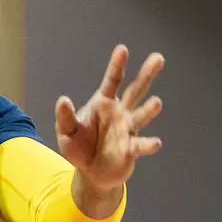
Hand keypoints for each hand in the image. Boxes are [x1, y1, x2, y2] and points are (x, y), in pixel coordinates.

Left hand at [56, 45, 163, 194]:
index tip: (122, 49)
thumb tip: (62, 100)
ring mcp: (127, 130)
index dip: (117, 65)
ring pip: (140, 116)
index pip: (112, 80)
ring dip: (148, 110)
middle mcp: (120, 112)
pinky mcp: (131, 150)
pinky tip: (155, 143)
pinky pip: (140, 146)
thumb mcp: (66, 131)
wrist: (91, 172)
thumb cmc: (79, 146)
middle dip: (146, 74)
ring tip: (157, 102)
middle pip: (135, 90)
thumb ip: (65, 117)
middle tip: (158, 58)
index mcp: (103, 102)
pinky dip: (148, 145)